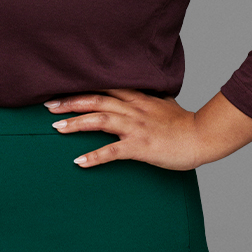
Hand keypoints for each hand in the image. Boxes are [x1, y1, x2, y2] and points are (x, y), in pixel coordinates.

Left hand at [48, 89, 251, 170]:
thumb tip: (143, 94)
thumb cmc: (184, 123)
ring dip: (76, 124)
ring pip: (99, 121)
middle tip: (48, 106)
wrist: (203, 137)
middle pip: (95, 101)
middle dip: (70, 103)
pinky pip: (112, 151)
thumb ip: (148, 98)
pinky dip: (94, 156)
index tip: (60, 90)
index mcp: (137, 99)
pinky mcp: (140, 147)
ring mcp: (136, 128)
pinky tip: (79, 162)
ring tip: (56, 128)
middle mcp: (133, 110)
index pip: (103, 89)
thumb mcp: (164, 103)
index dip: (80, 89)